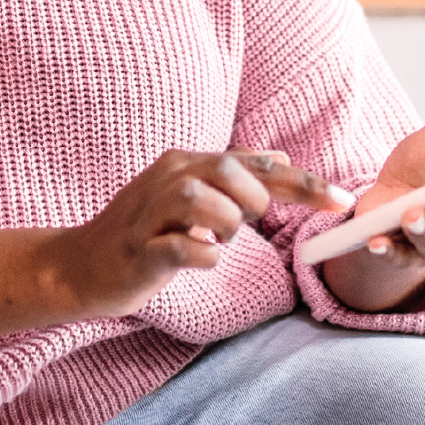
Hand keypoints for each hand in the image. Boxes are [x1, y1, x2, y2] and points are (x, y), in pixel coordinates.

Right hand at [0, 149, 347, 357]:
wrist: (81, 266)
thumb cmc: (144, 233)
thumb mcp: (190, 198)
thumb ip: (233, 179)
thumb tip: (281, 158)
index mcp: (185, 164)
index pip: (255, 164)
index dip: (303, 183)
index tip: (343, 202)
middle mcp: (167, 179)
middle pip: (228, 172)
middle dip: (255, 199)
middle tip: (250, 223)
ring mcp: (150, 215)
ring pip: (203, 204)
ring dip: (225, 226)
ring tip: (217, 240)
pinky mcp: (139, 251)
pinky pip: (179, 248)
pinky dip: (201, 255)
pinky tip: (202, 259)